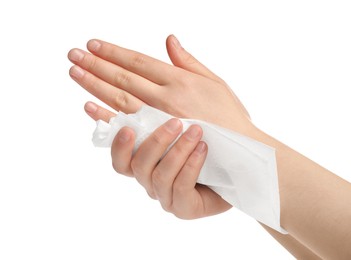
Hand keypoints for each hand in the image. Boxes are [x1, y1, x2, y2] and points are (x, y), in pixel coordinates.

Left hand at [68, 35, 253, 135]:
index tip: (93, 45)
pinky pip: (127, 129)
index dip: (114, 52)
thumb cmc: (231, 116)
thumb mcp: (215, 82)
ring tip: (75, 73)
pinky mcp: (158, 142)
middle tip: (73, 55)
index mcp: (180, 80)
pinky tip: (89, 106)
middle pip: (123, 77)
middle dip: (96, 65)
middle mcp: (166, 98)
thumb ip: (189, 61)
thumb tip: (169, 40)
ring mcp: (159, 121)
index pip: (139, 61)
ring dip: (95, 85)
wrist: (240, 152)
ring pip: (120, 99)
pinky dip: (106, 117)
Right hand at [111, 119, 230, 218]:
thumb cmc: (209, 145)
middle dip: (157, 142)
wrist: (236, 170)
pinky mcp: (184, 208)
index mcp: (146, 166)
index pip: (121, 162)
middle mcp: (152, 182)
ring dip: (178, 151)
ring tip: (196, 132)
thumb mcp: (186, 127)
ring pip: (160, 176)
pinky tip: (203, 149)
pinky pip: (180, 188)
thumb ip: (167, 119)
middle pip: (139, 166)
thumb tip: (150, 93)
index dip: (119, 147)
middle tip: (176, 123)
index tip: (128, 129)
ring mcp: (167, 197)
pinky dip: (191, 166)